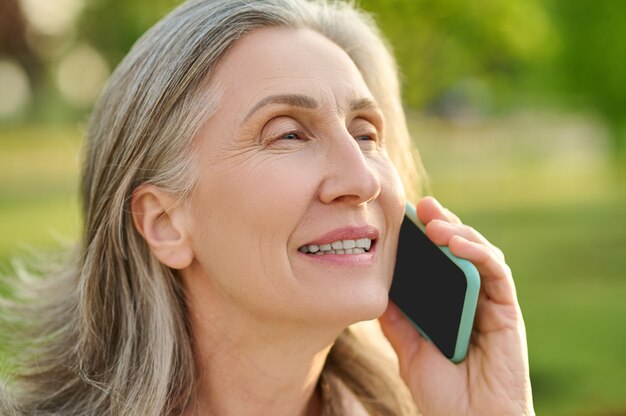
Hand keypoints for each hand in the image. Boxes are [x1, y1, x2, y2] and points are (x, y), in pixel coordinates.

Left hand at [379, 196, 533, 415]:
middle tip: (420, 205)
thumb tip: (375, 289)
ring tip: (434, 221)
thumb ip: (397, 321)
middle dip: (441, 223)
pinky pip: (496, 273)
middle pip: (458, 251)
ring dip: (458, 232)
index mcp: (446, 306)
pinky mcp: (507, 310)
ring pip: (479, 254)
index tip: (400, 217)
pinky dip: (478, 253)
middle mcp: (469, 300)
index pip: (436, 263)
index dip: (421, 239)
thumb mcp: (409, 351)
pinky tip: (456, 244)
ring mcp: (489, 303)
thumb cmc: (442, 394)